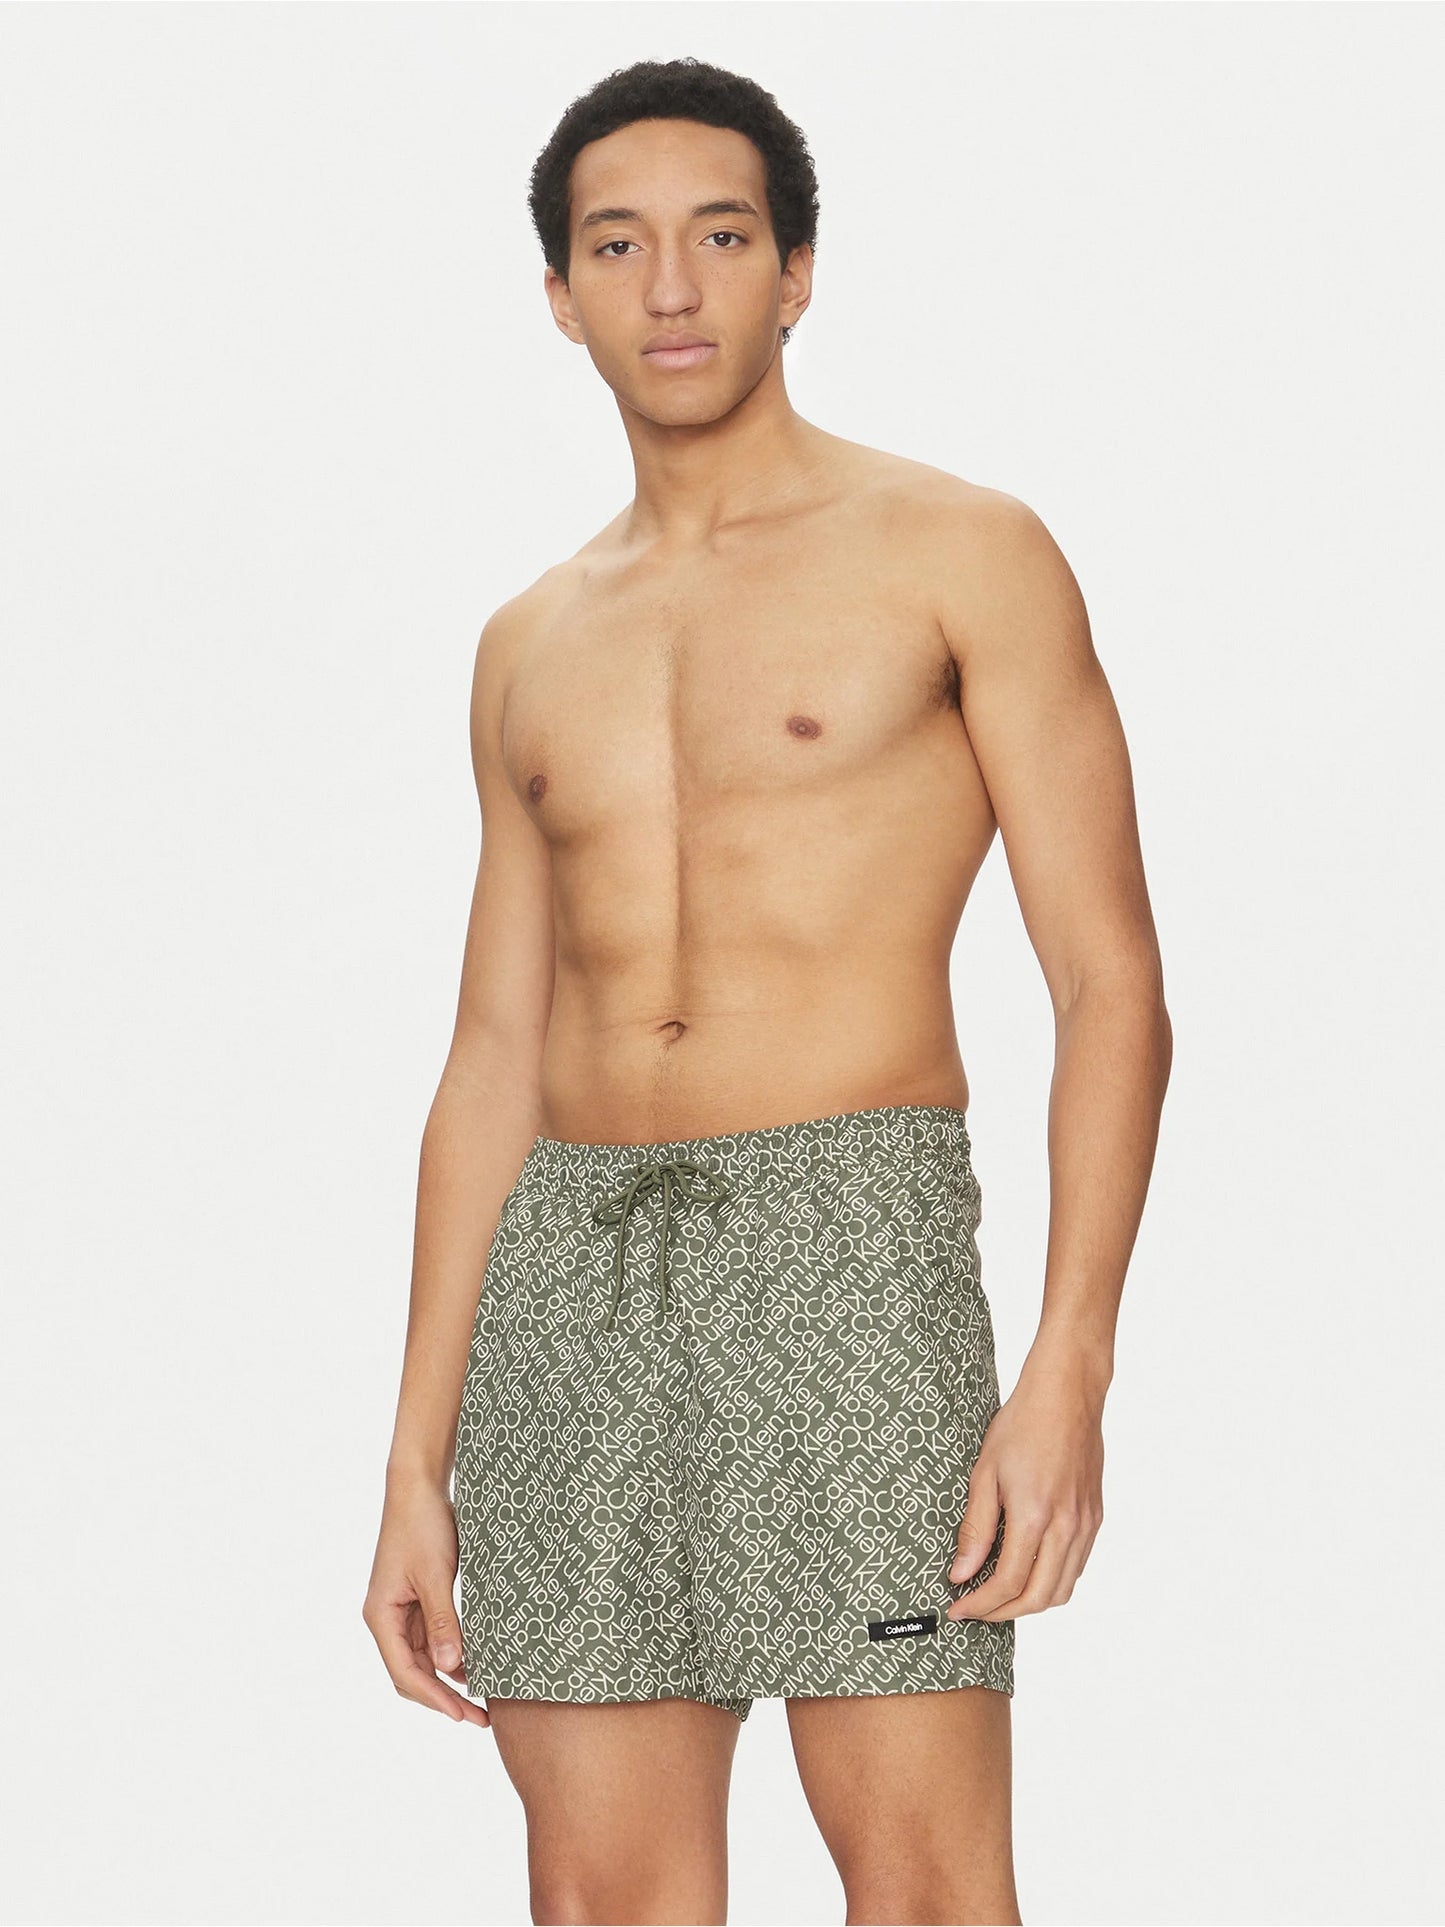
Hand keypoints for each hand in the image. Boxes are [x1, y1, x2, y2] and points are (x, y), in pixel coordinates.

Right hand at [362, 1474, 491, 1726]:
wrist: (419, 1487)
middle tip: (480, 1718)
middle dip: (443, 1697)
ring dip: (450, 1678)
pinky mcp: (417, 1600)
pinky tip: (477, 1664)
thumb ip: (443, 1622)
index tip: (463, 1716)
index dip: (434, 1698)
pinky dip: (452, 1653)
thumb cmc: (423, 1526)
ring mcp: (401, 1610)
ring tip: (484, 1699)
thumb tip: (449, 1670)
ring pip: (424, 1658)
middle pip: (412, 1672)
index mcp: (381, 1616)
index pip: (405, 1672)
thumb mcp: (436, 1575)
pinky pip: (433, 1637)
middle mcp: (387, 1618)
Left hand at [946, 1350, 1105, 1620]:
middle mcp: (1067, 1527)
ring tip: (998, 1595)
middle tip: (975, 1610)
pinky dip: (1051, 1581)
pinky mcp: (1095, 1518)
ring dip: (1029, 1602)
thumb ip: (975, 1529)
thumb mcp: (985, 1473)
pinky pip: (1075, 1567)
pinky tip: (1028, 1570)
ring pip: (1062, 1590)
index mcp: (1035, 1516)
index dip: (981, 1605)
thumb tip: (962, 1574)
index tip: (958, 1608)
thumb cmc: (1022, 1425)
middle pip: (1038, 1598)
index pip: (1008, 1583)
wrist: (1067, 1395)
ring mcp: (1086, 1525)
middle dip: (1003, 1612)